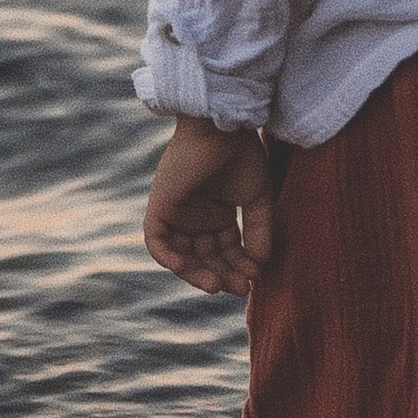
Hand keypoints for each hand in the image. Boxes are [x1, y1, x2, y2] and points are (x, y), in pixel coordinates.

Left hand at [144, 115, 276, 296]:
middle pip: (205, 256)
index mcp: (216, 212)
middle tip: (239, 288)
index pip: (224, 250)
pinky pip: (157, 243)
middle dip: (221, 274)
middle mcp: (194, 215)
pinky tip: (185, 268)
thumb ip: (259, 231)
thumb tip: (261, 266)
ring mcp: (176, 212)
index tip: (255, 278)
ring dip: (197, 273)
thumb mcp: (257, 199)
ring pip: (182, 255)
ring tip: (218, 284)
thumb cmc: (242, 155)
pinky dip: (168, 258)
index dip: (238, 266)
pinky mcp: (160, 207)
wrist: (223, 128)